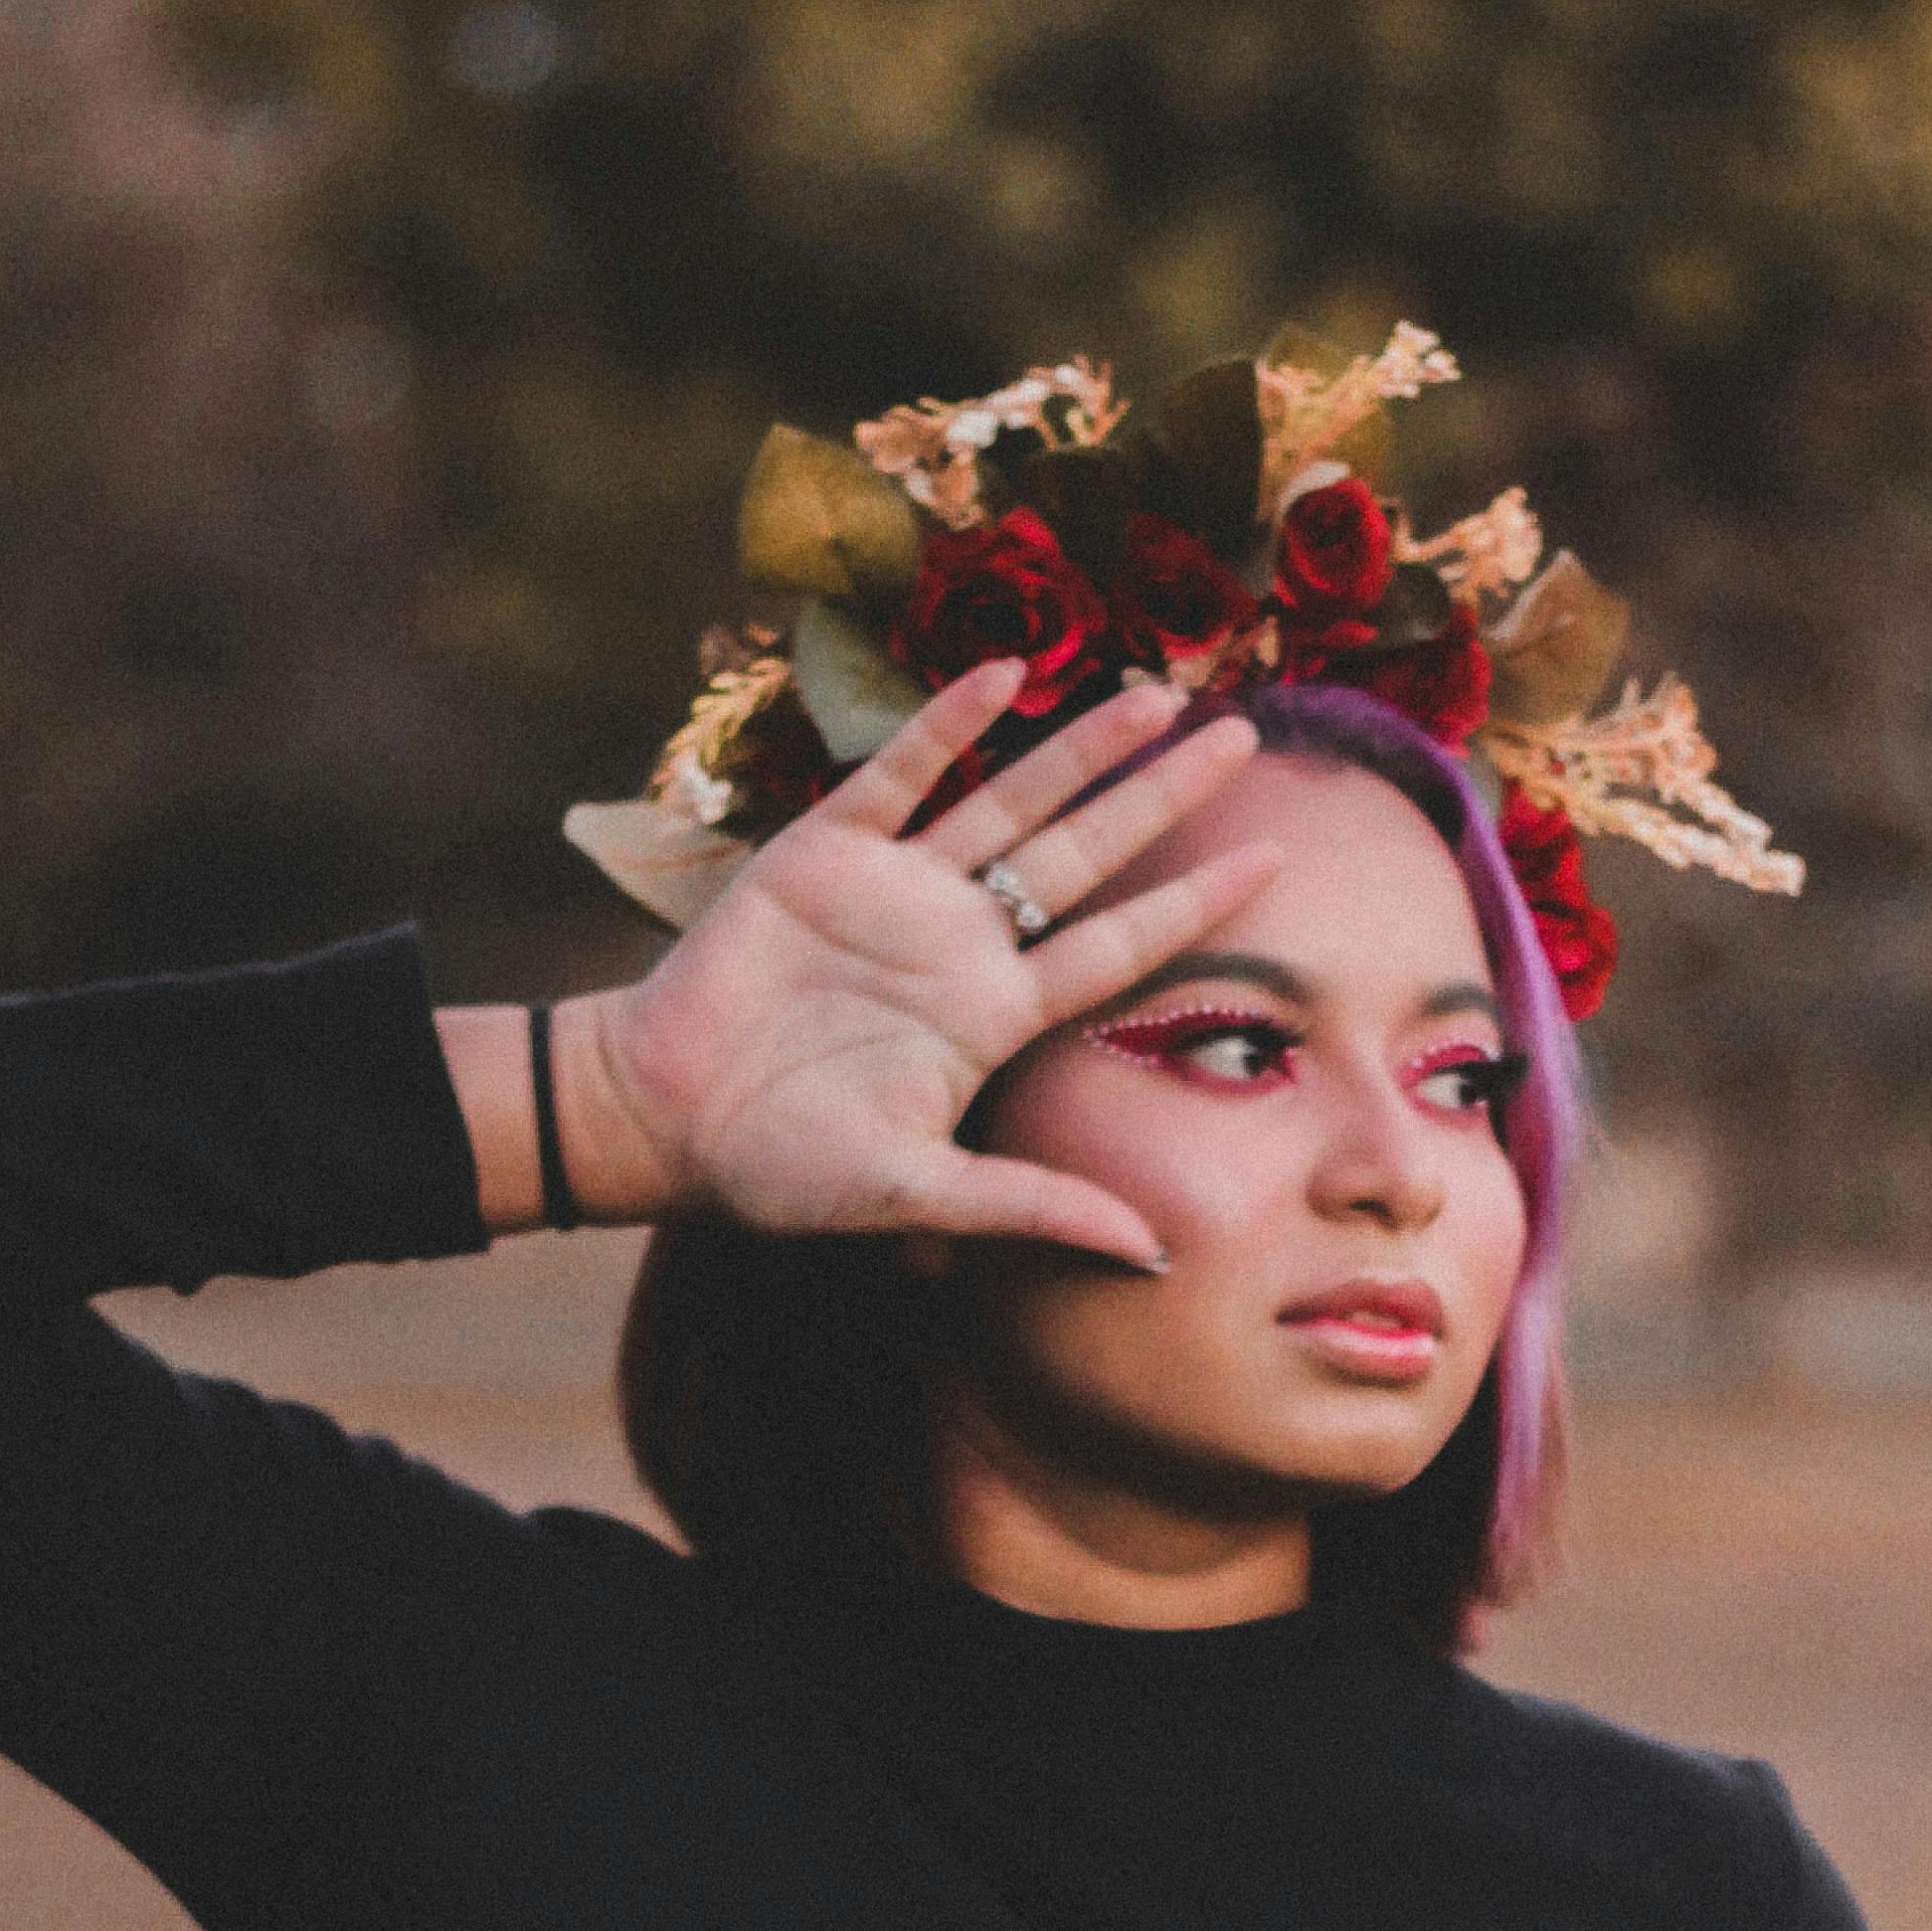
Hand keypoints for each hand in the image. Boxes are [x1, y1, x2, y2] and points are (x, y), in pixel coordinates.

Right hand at [556, 660, 1278, 1263]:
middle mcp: (959, 943)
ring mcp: (896, 891)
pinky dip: (945, 723)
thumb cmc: (781, 1168)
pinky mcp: (825, 852)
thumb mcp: (915, 1195)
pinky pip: (899, 774)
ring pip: (1009, 800)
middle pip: (1085, 853)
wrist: (661, 1114)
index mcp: (990, 1015)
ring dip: (1078, 746)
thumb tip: (1154, 1256)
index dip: (1192, 905)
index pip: (1117, 947)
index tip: (1270, 859)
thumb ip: (1031, 1208)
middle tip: (1240, 735)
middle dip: (1160, 795)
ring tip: (1154, 692)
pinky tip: (999, 674)